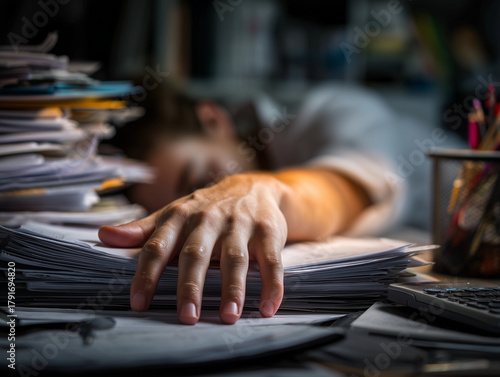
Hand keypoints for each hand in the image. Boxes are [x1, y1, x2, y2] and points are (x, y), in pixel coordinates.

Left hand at [99, 174, 287, 324]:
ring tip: (229, 316)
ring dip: (233, 288)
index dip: (146, 274)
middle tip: (187, 318)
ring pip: (235, 258)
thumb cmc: (205, 208)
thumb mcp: (172, 214)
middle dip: (191, 286)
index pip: (158, 247)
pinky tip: (268, 308)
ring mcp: (241, 225)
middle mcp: (209, 220)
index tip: (139, 304)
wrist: (253, 187)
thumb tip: (104, 237)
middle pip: (196, 254)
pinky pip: (271, 261)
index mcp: (180, 217)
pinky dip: (272, 285)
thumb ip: (142, 230)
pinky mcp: (269, 232)